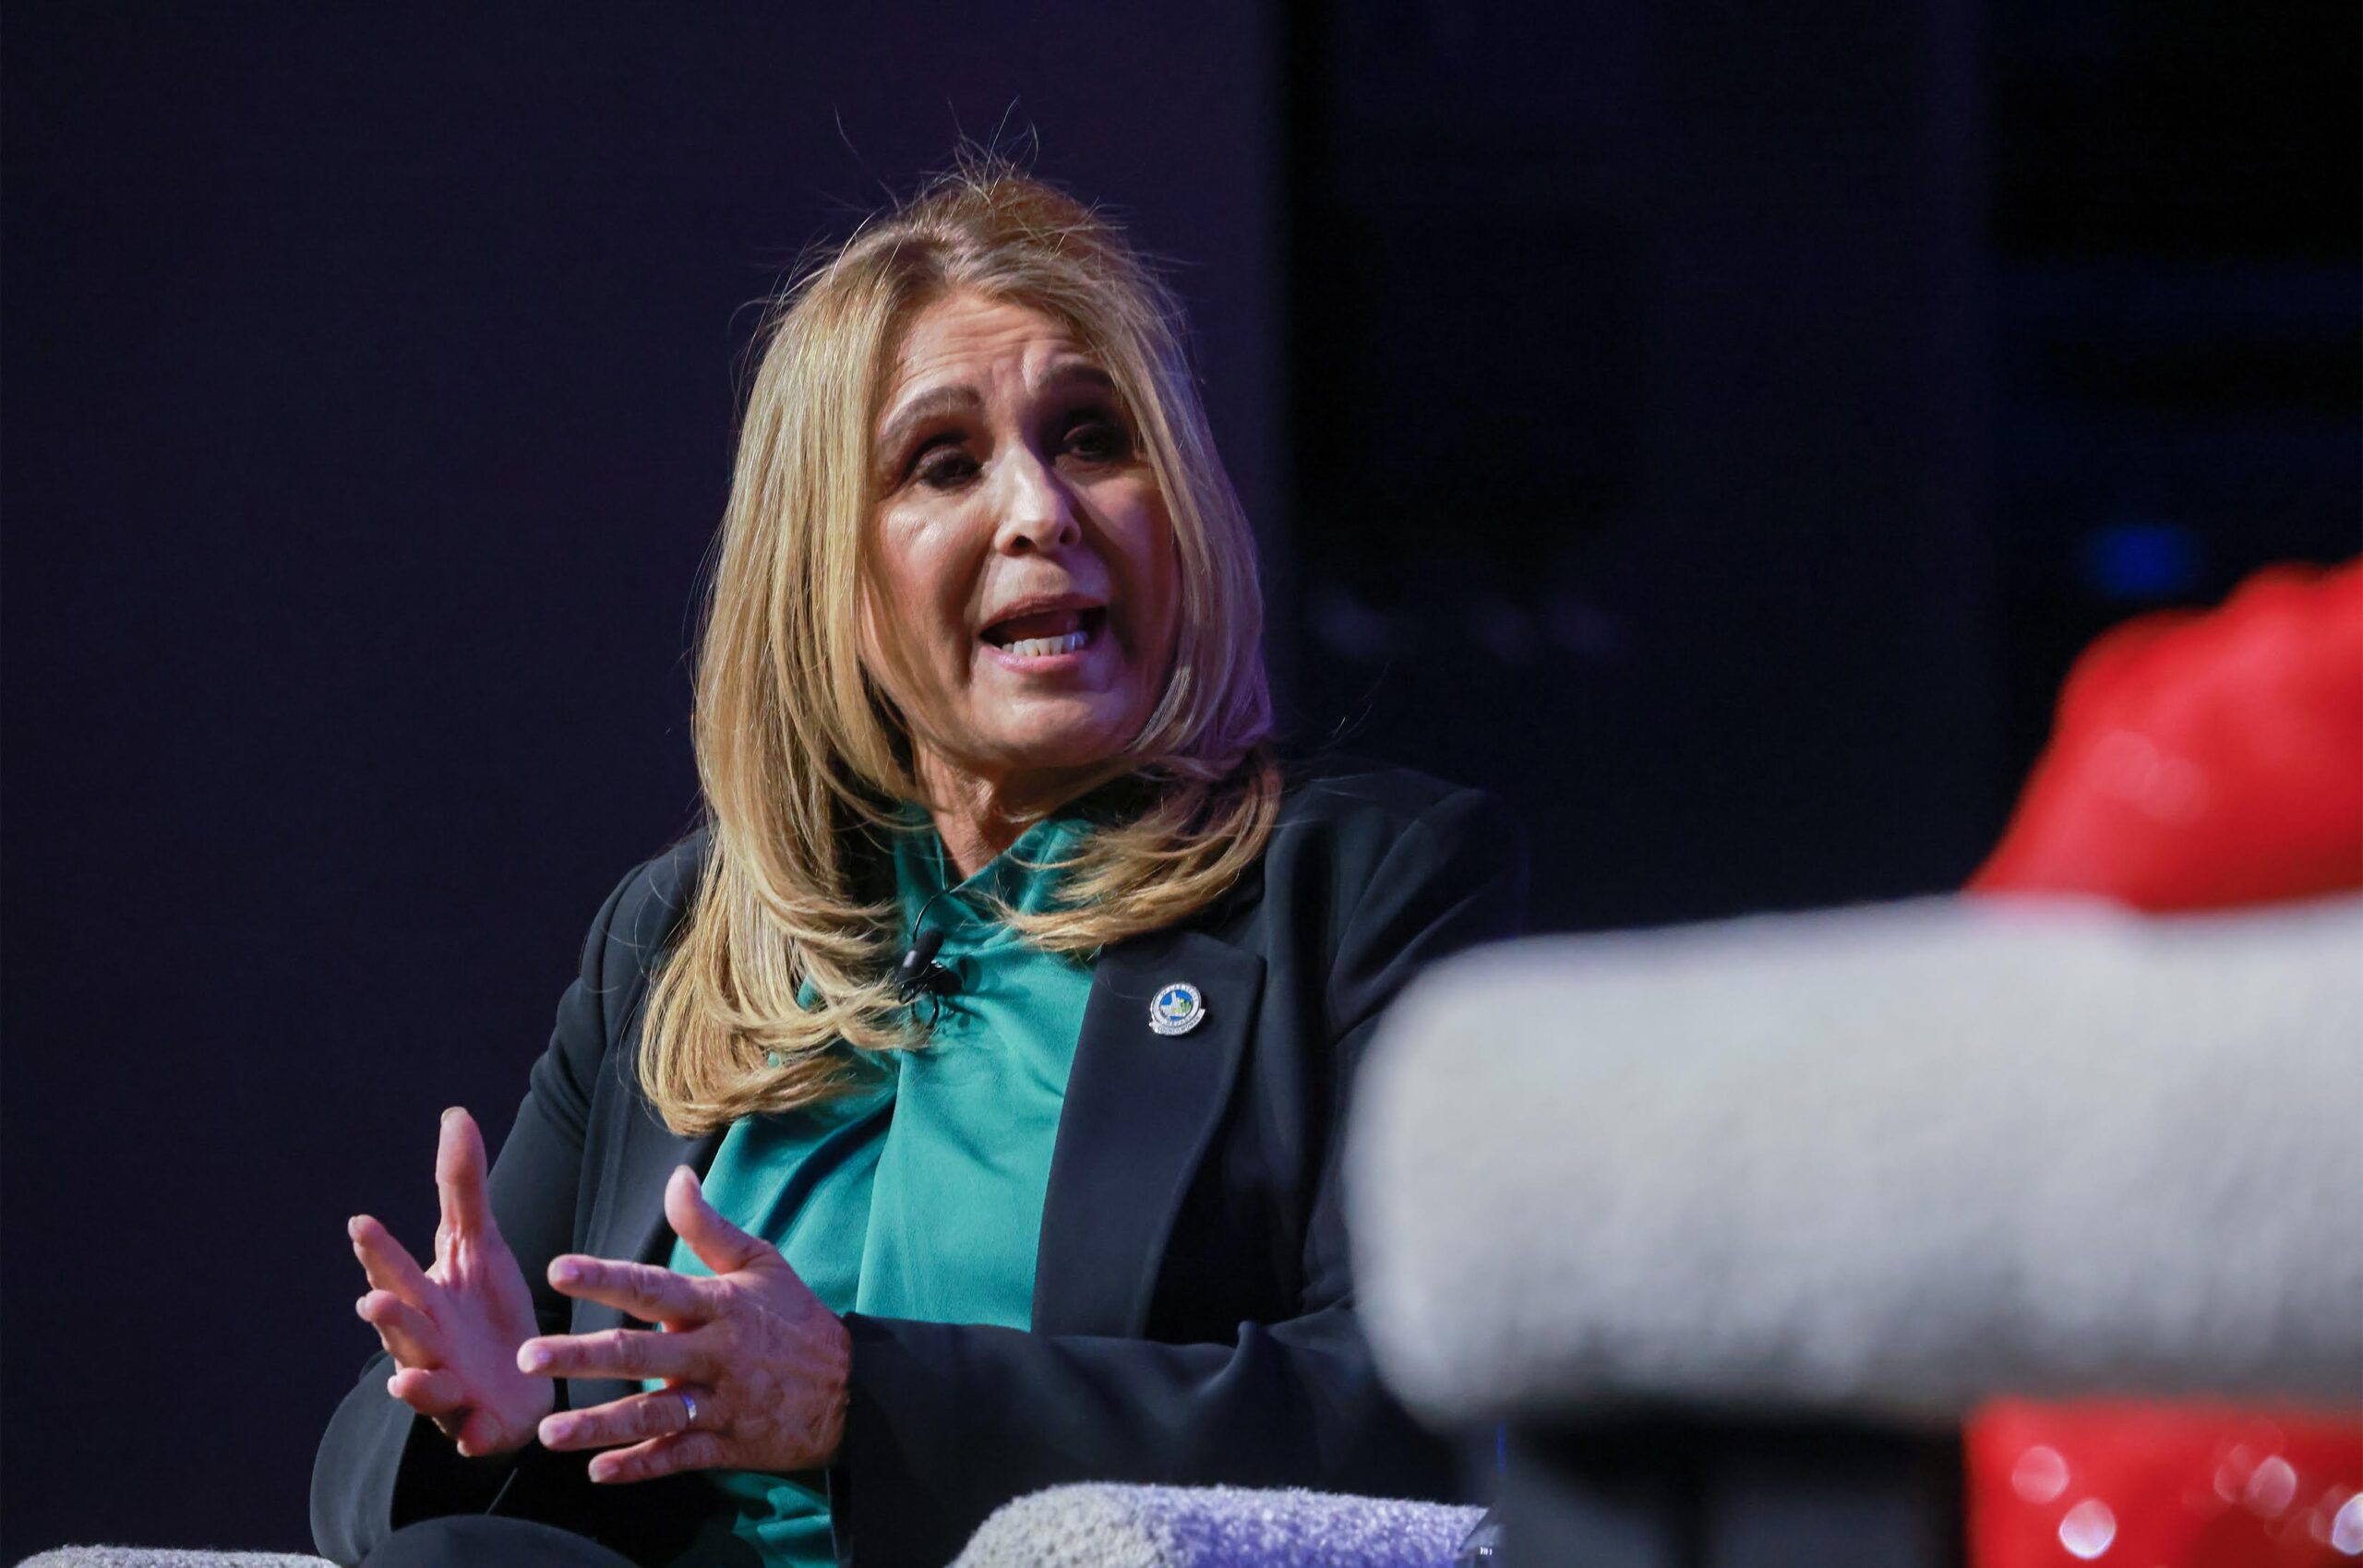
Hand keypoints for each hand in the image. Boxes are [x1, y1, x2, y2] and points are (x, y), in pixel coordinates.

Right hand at [348, 1107, 553, 1456]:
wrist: (517, 1385)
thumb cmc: (485, 1310)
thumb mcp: (480, 1245)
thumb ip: (462, 1187)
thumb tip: (455, 1113)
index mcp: (425, 1297)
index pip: (398, 1268)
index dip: (379, 1249)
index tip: (361, 1222)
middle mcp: (426, 1343)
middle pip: (403, 1328)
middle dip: (387, 1316)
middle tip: (371, 1298)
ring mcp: (447, 1386)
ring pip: (425, 1384)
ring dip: (414, 1380)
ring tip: (407, 1376)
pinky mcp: (477, 1424)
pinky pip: (469, 1432)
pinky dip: (468, 1432)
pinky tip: (471, 1429)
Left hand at [519, 1165, 851, 1484]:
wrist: (851, 1390)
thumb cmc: (795, 1319)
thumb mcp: (761, 1263)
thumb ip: (708, 1227)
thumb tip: (675, 1178)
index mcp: (720, 1305)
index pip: (654, 1287)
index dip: (606, 1277)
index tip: (559, 1269)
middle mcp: (716, 1354)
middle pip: (641, 1354)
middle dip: (581, 1356)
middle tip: (527, 1357)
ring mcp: (722, 1404)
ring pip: (653, 1416)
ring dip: (599, 1425)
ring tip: (549, 1433)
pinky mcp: (728, 1446)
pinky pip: (678, 1458)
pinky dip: (640, 1467)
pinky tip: (599, 1472)